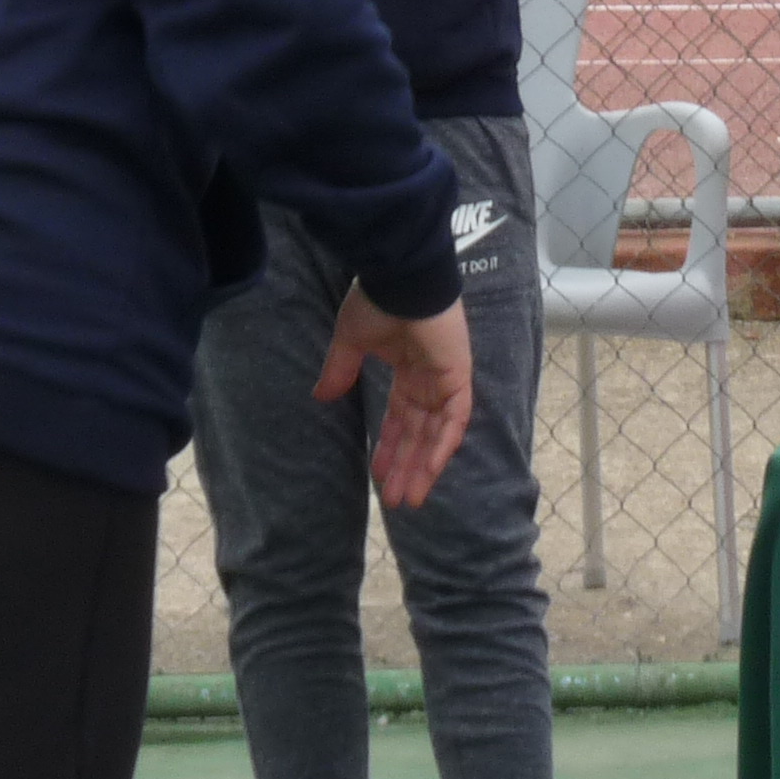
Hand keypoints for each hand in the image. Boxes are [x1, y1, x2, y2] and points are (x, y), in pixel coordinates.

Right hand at [315, 287, 473, 508]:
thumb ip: (341, 369)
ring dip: (424, 466)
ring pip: (438, 433)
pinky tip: (429, 471)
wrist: (401, 278)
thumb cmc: (378, 301)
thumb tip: (321, 396)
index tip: (377, 475)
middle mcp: (429, 378)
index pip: (400, 417)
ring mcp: (446, 377)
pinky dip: (443, 445)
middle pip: (419, 432)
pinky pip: (456, 418)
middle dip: (406, 466)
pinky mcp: (458, 375)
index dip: (389, 446)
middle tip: (396, 501)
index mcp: (407, 368)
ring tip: (410, 499)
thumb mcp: (351, 340)